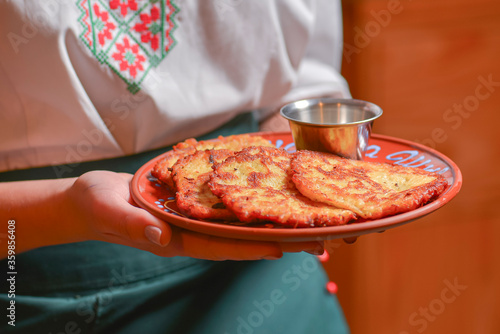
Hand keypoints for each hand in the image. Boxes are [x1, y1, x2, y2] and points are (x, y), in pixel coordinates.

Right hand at [67, 171, 322, 260]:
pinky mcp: (192, 204)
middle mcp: (191, 232)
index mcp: (175, 240)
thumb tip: (162, 238)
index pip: (219, 247)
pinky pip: (224, 205)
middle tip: (313, 240)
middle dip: (274, 239)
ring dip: (269, 222)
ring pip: (236, 223)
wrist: (93, 198)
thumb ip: (135, 226)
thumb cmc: (98, 206)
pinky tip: (267, 195)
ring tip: (304, 222)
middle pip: (238, 238)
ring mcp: (193, 219)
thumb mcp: (111, 212)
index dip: (249, 249)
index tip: (282, 249)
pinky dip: (247, 202)